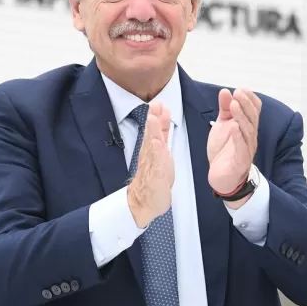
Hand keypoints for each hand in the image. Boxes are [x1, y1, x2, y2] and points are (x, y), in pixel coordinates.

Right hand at [127, 102, 173, 227]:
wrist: (144, 202)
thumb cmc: (153, 180)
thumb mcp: (161, 155)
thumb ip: (162, 137)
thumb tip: (162, 121)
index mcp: (154, 150)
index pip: (156, 130)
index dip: (158, 117)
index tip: (159, 103)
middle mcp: (150, 155)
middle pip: (151, 134)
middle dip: (154, 119)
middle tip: (155, 104)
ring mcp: (151, 165)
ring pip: (152, 145)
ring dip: (153, 131)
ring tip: (153, 118)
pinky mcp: (154, 176)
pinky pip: (155, 163)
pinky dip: (156, 153)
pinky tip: (156, 144)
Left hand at [207, 88, 260, 194]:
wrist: (221, 177)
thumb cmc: (224, 151)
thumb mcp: (222, 126)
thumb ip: (225, 109)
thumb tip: (225, 91)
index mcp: (247, 127)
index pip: (255, 110)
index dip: (250, 99)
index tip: (241, 89)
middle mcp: (250, 136)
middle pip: (252, 118)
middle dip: (245, 104)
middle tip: (238, 92)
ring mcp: (247, 148)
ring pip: (248, 130)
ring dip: (241, 116)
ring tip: (234, 104)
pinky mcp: (240, 160)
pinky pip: (241, 147)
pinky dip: (238, 136)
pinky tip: (234, 127)